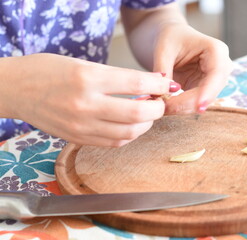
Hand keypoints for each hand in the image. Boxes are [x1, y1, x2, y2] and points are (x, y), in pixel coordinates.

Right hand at [0, 53, 177, 146]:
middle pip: (138, 113)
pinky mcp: (77, 139)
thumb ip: (117, 77)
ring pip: (129, 133)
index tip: (166, 83)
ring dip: (145, 124)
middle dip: (158, 108)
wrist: (16, 89)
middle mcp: (85, 104)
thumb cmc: (48, 70)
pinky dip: (129, 135)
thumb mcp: (84, 64)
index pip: (137, 84)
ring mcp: (81, 126)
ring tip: (147, 114)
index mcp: (88, 78)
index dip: (159, 84)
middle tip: (160, 102)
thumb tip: (149, 84)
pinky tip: (131, 125)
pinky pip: (113, 142)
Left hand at [153, 23, 232, 114]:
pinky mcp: (205, 89)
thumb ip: (163, 71)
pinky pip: (195, 103)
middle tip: (165, 109)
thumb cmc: (170, 37)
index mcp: (216, 50)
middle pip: (210, 92)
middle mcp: (221, 67)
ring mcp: (214, 80)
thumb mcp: (163, 50)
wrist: (172, 38)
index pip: (216, 75)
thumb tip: (161, 95)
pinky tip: (168, 106)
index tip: (198, 107)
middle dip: (189, 103)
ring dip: (183, 107)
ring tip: (163, 107)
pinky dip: (181, 106)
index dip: (208, 93)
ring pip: (203, 101)